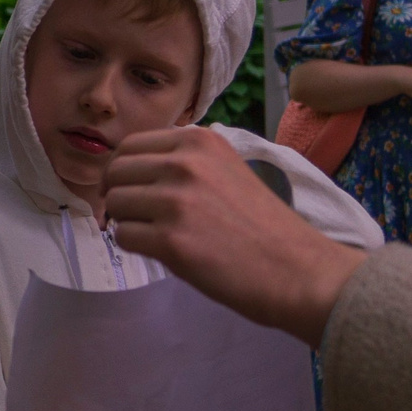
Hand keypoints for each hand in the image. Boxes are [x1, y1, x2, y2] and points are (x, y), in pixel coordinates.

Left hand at [100, 127, 366, 344]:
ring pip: (115, 204)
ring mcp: (175, 200)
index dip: (126, 171)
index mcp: (198, 140)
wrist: (297, 269)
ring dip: (127, 222)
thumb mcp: (225, 171)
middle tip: (138, 217)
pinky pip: (123, 236)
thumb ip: (183, 163)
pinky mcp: (170, 240)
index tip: (136, 191)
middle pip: (115, 172)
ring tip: (157, 235)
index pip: (130, 145)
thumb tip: (129, 171)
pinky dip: (135, 246)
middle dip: (119, 195)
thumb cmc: (262, 226)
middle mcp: (184, 163)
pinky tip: (163, 251)